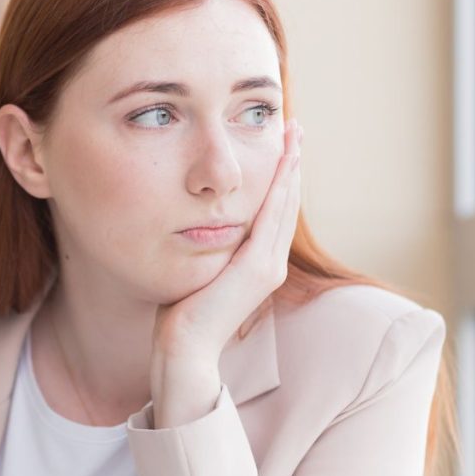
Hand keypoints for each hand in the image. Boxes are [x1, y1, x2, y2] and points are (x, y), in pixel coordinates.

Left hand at [150, 118, 302, 427]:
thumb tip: (188, 221)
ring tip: (294, 135)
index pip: (273, 210)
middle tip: (294, 127)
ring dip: (291, 167)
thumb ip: (202, 245)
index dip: (279, 177)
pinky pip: (273, 217)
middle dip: (291, 163)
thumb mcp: (195, 268)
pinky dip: (281, 188)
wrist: (183, 348)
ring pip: (285, 204)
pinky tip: (284, 162)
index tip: (279, 146)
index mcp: (257, 262)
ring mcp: (268, 265)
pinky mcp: (259, 268)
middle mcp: (270, 262)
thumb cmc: (179, 313)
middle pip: (286, 201)